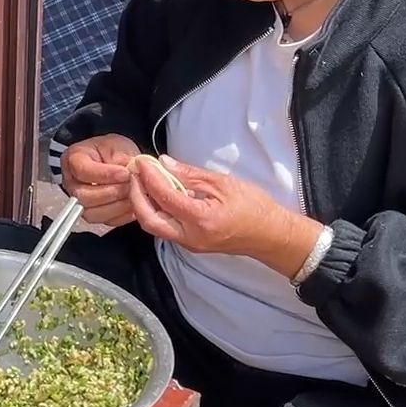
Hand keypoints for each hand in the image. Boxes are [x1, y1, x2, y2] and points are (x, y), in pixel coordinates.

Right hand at [60, 134, 141, 226]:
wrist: (114, 160)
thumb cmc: (112, 150)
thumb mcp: (118, 146)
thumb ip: (122, 160)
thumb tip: (132, 173)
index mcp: (73, 159)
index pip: (83, 171)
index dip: (105, 174)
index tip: (125, 173)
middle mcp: (71, 183)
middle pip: (84, 196)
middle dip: (112, 192)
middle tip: (132, 185)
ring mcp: (80, 201)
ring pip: (93, 213)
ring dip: (118, 205)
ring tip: (134, 194)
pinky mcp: (94, 214)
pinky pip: (106, 221)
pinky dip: (122, 215)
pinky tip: (134, 204)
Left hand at [129, 155, 322, 275]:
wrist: (271, 235)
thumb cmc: (254, 207)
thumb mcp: (223, 183)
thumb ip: (190, 174)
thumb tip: (164, 163)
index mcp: (201, 219)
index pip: (165, 197)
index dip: (149, 177)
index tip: (142, 162)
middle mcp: (190, 236)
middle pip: (149, 218)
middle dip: (136, 195)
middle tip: (135, 173)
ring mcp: (189, 243)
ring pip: (154, 226)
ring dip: (142, 203)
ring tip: (142, 181)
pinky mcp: (189, 244)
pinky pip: (164, 228)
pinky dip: (155, 210)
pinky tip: (156, 194)